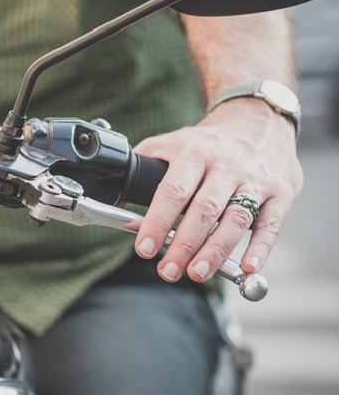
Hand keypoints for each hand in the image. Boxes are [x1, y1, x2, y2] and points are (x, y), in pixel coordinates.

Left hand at [131, 99, 301, 283]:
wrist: (256, 121)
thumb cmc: (205, 142)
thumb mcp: (168, 144)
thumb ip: (141, 170)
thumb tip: (115, 203)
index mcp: (193, 153)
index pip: (173, 190)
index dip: (157, 221)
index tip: (144, 248)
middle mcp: (225, 166)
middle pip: (204, 210)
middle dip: (184, 245)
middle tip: (168, 271)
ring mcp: (255, 179)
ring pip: (236, 219)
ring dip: (216, 251)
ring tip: (197, 273)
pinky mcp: (280, 192)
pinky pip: (271, 223)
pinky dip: (261, 247)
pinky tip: (248, 267)